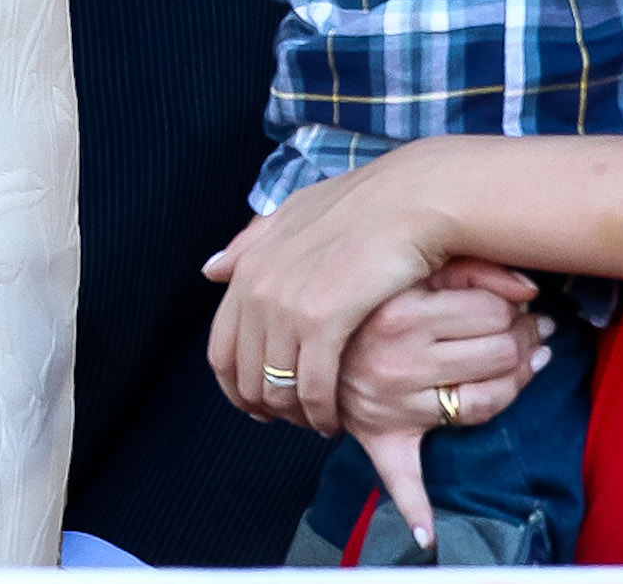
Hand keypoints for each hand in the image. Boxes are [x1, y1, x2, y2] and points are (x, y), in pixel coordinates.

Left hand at [204, 145, 464, 436]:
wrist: (411, 200)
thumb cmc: (362, 205)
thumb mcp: (295, 214)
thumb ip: (251, 243)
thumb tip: (210, 270)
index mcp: (248, 267)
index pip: (221, 348)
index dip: (235, 385)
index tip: (256, 404)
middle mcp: (257, 288)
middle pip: (245, 375)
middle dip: (264, 406)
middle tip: (288, 421)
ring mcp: (287, 306)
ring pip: (277, 388)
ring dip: (295, 415)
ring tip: (315, 423)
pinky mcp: (324, 322)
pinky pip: (313, 389)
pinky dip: (321, 413)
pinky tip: (334, 421)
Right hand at [335, 260, 551, 550]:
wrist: (295, 331)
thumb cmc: (361, 294)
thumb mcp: (407, 268)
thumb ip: (468, 268)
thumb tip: (529, 288)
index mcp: (400, 311)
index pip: (490, 312)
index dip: (514, 308)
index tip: (519, 307)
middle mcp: (398, 358)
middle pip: (496, 353)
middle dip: (526, 340)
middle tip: (534, 332)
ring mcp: (396, 400)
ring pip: (486, 400)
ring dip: (519, 382)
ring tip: (530, 363)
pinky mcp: (385, 435)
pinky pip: (403, 477)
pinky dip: (415, 509)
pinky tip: (429, 533)